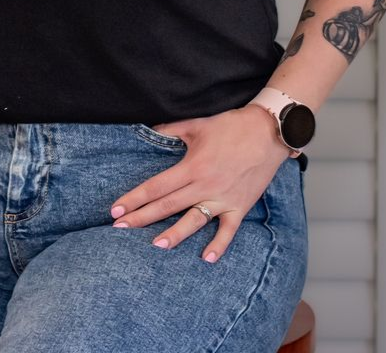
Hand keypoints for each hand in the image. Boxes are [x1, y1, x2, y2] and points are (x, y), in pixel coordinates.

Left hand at [109, 105, 291, 262]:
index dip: (135, 198)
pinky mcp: (240, 206)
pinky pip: (228, 230)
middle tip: (120, 230)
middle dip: (142, 218)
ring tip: (156, 246)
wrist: (268, 132)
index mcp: (192, 166)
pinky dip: (219, 245)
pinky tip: (207, 259)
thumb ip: (172, 130)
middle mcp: (205, 185)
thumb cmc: (231, 126)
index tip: (116, 209)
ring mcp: (223, 198)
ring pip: (194, 220)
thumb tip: (150, 130)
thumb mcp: (197, 126)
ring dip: (175, 235)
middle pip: (168, 205)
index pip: (156, 186)